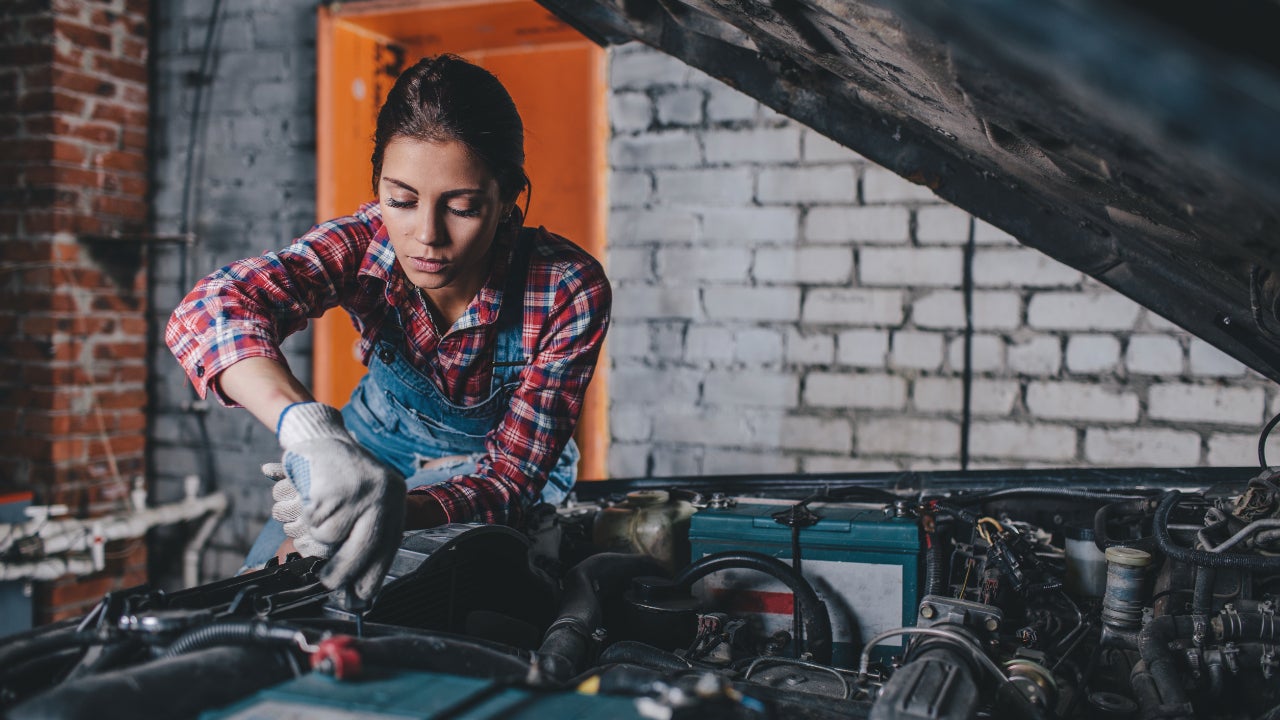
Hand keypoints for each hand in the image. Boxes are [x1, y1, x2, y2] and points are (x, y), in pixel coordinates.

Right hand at [277, 403, 405, 601]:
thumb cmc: (342, 477)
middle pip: (363, 549)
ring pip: (329, 538)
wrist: (320, 435)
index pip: (387, 547)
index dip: (373, 577)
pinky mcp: (331, 486)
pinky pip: (311, 521)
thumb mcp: (366, 501)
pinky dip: (301, 517)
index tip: (360, 601)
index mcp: (395, 500)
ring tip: (311, 515)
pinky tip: (305, 498)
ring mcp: (357, 489)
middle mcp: (382, 494)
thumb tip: (357, 592)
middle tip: (327, 583)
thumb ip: (364, 536)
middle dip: (342, 573)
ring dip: (312, 536)